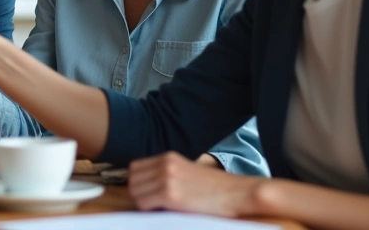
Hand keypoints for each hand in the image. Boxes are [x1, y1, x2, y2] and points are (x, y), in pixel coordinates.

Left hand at [128, 152, 263, 216]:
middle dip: (138, 194)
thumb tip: (148, 187)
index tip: (148, 194)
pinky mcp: (170, 194)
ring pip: (135, 193)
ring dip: (143, 203)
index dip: (138, 184)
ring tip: (160, 208)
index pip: (135, 168)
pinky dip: (149, 210)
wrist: (237, 193)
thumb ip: (167, 174)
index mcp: (168, 157)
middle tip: (153, 204)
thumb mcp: (187, 173)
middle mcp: (165, 164)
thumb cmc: (216, 189)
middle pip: (132, 180)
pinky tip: (166, 212)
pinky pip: (144, 204)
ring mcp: (166, 178)